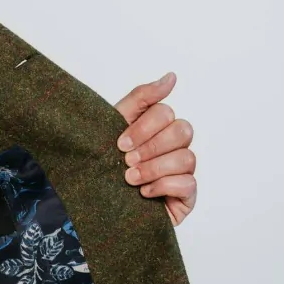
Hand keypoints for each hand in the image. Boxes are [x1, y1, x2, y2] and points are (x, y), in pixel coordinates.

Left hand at [114, 72, 195, 225]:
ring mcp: (182, 172)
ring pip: (186, 158)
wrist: (94, 206)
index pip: (165, 113)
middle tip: (126, 161)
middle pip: (182, 131)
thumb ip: (142, 98)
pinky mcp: (185, 198)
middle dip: (150, 147)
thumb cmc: (104, 166)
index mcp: (158, 128)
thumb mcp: (114, 127)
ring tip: (130, 179)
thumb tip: (172, 77)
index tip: (119, 144)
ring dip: (154, 168)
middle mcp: (174, 148)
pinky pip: (188, 184)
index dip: (144, 127)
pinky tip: (144, 194)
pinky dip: (164, 187)